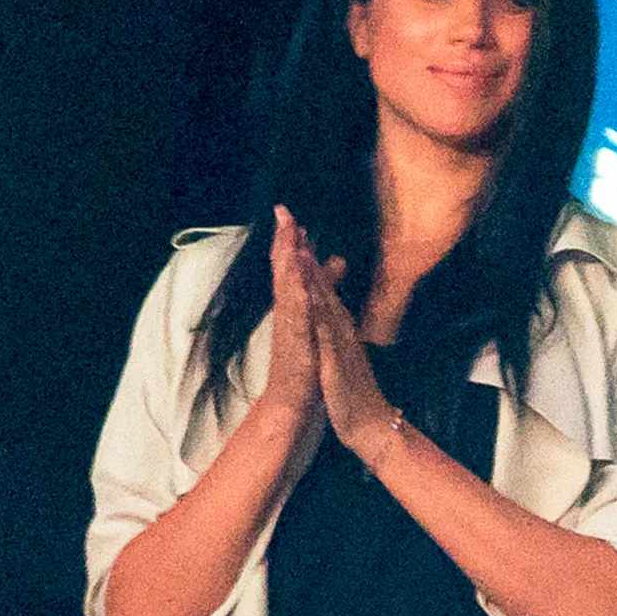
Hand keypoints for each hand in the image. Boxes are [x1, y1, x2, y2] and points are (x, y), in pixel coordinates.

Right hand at [260, 205, 321, 420]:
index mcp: (295, 308)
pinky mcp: (298, 343)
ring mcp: (291, 327)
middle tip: (283, 211)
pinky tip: (299, 279)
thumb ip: (322, 293)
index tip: (290, 216)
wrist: (292, 404)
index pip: (291, 269)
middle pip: (285, 271)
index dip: (290, 242)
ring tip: (287, 234)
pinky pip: (297, 317)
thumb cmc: (307, 366)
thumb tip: (333, 264)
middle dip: (285, 241)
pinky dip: (297, 296)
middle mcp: (289, 314)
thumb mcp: (318, 325)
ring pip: (288, 287)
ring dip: (287, 261)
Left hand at [298, 244, 398, 458]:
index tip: (295, 231)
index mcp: (338, 328)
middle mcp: (340, 330)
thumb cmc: (353, 391)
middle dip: (306, 256)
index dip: (308, 260)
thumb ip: (339, 330)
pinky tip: (311, 300)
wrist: (371, 424)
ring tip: (301, 250)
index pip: (321, 288)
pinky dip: (318, 316)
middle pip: (322, 287)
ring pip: (325, 306)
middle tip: (293, 223)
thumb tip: (333, 309)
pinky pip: (326, 338)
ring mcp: (339, 345)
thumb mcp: (344, 354)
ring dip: (313, 278)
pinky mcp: (335, 364)